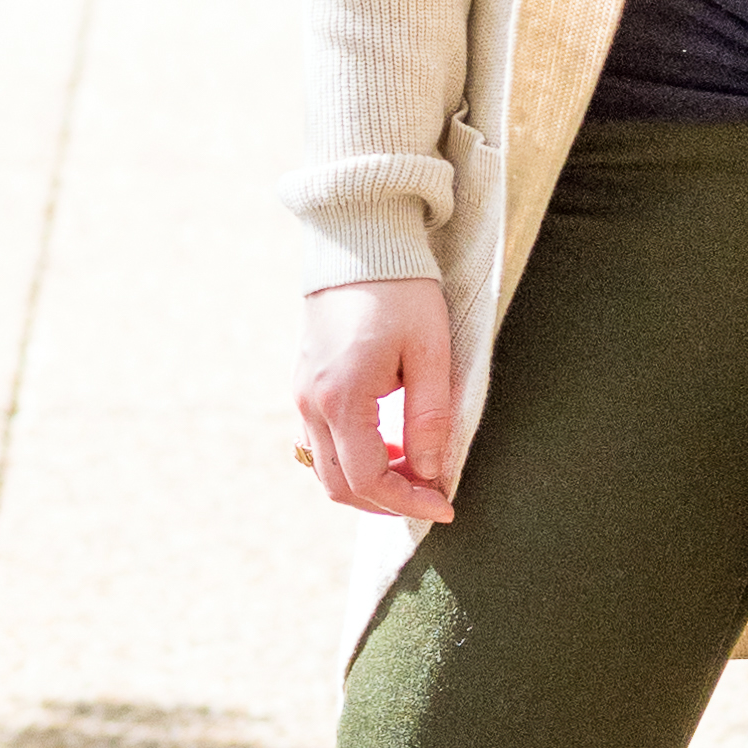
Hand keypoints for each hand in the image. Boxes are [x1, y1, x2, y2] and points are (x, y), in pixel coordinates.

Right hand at [294, 276, 456, 521]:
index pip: (368, 479)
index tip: (446, 505)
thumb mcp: (430, 353)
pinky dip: (353, 455)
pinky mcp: (304, 383)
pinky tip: (389, 440)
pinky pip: (320, 440)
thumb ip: (430, 419)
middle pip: (339, 485)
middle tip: (432, 493)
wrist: (361, 242)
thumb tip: (431, 473)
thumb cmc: (402, 292)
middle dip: (386, 500)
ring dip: (369, 479)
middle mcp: (310, 402)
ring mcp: (301, 393)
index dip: (408, 503)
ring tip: (415, 464)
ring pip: (325, 466)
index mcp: (341, 397)